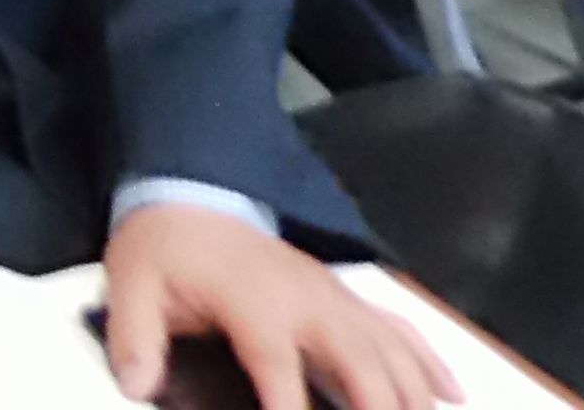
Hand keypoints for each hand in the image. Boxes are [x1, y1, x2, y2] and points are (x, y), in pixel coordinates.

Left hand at [102, 205, 449, 409]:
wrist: (190, 195)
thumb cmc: (164, 251)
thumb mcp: (131, 285)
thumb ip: (134, 337)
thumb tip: (137, 385)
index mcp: (254, 302)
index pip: (278, 366)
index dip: (292, 409)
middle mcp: (307, 300)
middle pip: (360, 362)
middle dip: (380, 409)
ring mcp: (335, 298)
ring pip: (393, 352)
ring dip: (414, 396)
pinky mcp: (346, 299)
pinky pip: (400, 329)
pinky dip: (430, 363)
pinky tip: (452, 395)